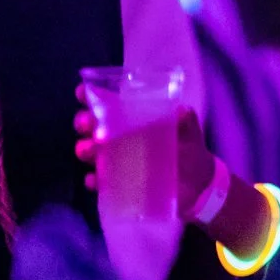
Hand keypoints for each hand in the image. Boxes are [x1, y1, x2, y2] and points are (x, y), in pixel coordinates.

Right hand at [77, 101, 214, 211]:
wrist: (198, 186)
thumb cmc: (189, 152)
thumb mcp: (190, 134)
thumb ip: (186, 122)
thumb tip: (181, 111)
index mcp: (134, 120)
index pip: (108, 104)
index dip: (92, 97)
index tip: (81, 93)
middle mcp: (120, 139)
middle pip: (93, 127)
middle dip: (84, 122)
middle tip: (86, 124)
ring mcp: (117, 162)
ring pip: (92, 153)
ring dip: (85, 150)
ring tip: (87, 150)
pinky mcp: (119, 185)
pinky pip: (101, 182)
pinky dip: (94, 181)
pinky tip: (93, 179)